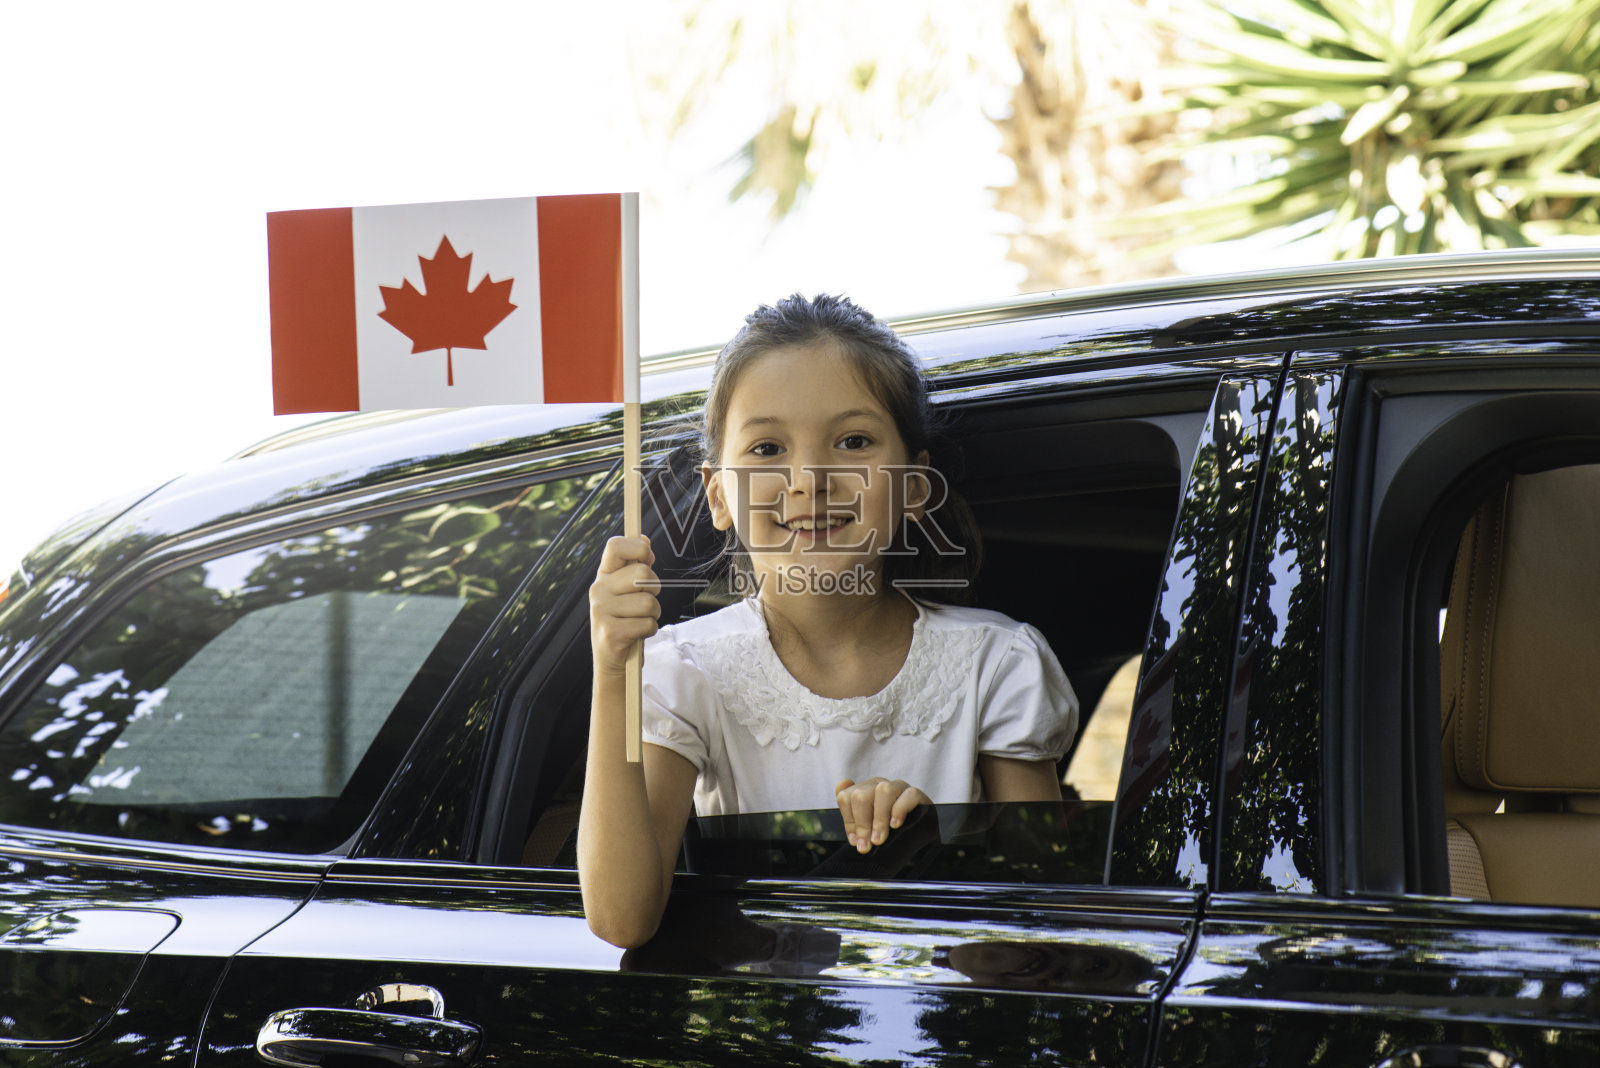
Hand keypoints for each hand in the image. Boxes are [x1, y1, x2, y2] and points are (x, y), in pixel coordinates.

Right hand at [590, 535, 660, 677]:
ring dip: (653, 614)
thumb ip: (636, 566)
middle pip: (642, 574)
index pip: (615, 546)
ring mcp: (602, 611)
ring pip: (649, 602)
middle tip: (645, 603)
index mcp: (603, 576)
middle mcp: (598, 590)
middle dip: (654, 590)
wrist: (612, 661)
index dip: (637, 547)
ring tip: (640, 621)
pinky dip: (649, 630)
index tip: (647, 557)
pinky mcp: (610, 633)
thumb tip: (644, 540)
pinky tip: (637, 634)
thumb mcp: (627, 592)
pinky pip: (647, 624)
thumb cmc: (624, 621)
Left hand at [835, 778, 928, 853]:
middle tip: (866, 845)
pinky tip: (896, 825)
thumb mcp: (868, 826)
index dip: (849, 820)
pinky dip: (899, 810)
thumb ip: (853, 817)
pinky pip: (908, 795)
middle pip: (861, 795)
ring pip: (883, 791)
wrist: (921, 833)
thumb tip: (842, 793)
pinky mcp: (916, 794)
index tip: (855, 841)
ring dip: (879, 819)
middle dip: (862, 823)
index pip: (846, 797)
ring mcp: (898, 787)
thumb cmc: (891, 830)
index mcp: (864, 790)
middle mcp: (879, 785)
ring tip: (880, 839)